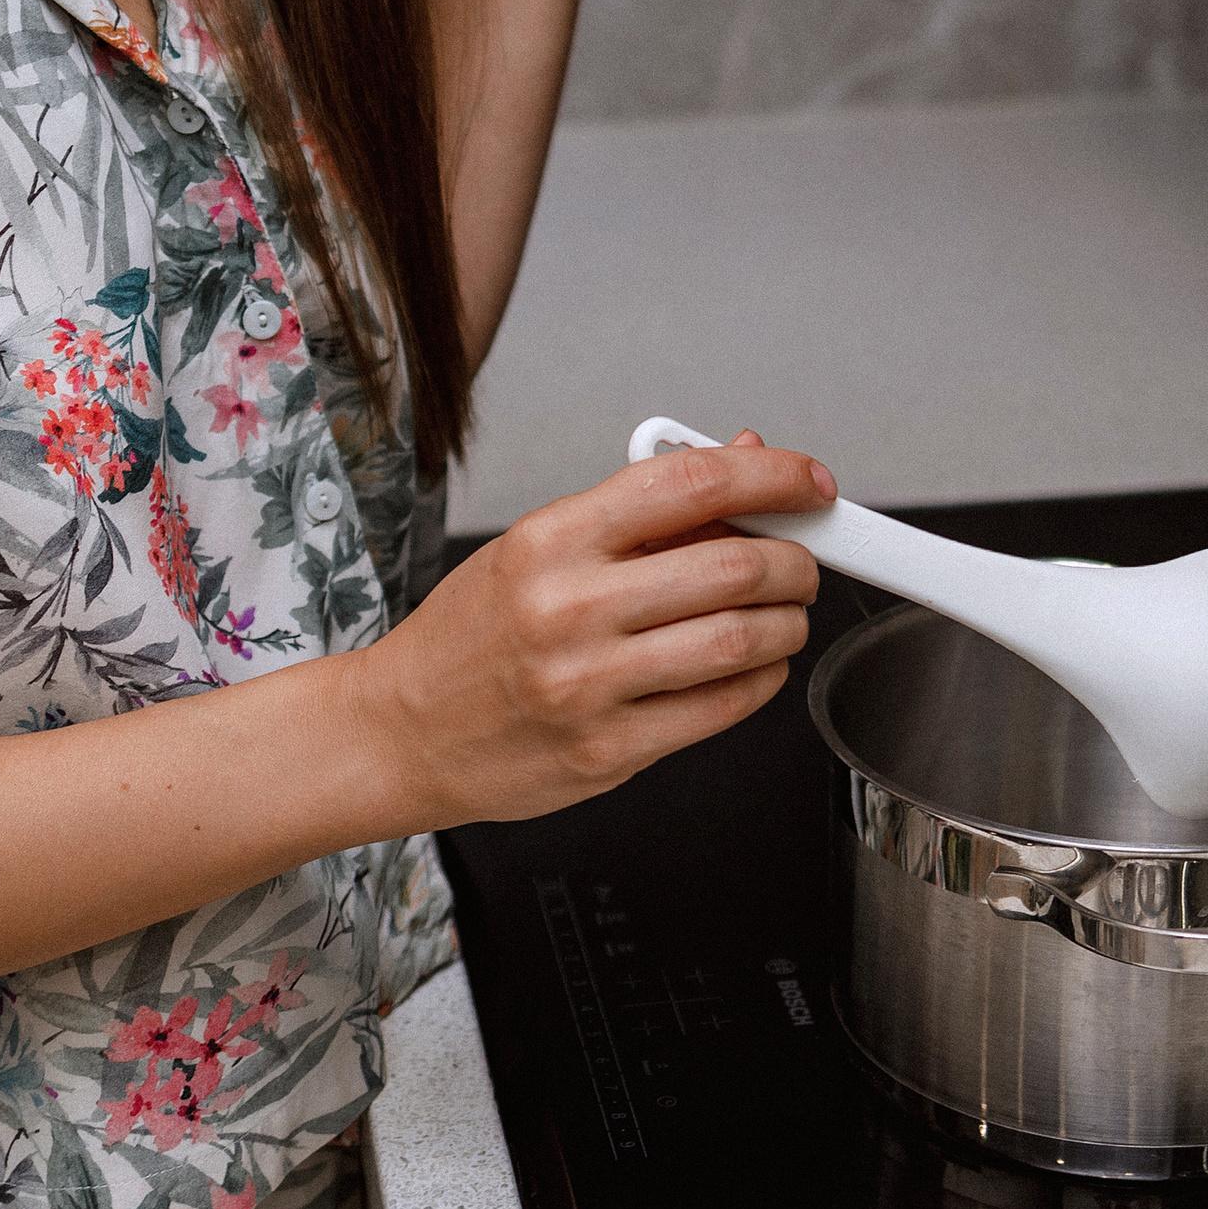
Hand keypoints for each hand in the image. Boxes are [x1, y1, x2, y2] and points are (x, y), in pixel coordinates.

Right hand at [360, 432, 833, 827]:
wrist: (399, 732)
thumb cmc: (470, 636)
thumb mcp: (539, 547)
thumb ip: (643, 509)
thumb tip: (739, 458)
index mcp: (551, 541)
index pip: (689, 483)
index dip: (770, 475)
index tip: (808, 482)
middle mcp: (569, 609)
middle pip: (735, 567)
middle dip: (794, 561)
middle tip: (801, 561)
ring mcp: (589, 686)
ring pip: (741, 641)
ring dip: (788, 624)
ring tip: (784, 616)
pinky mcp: (607, 750)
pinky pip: (721, 708)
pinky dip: (761, 680)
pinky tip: (754, 666)